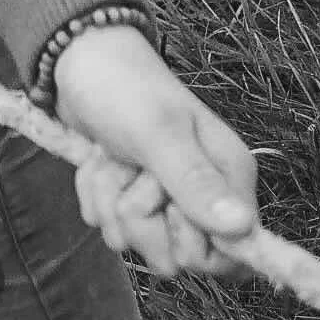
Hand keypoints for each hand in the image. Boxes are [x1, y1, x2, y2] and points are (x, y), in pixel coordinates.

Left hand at [53, 25, 257, 276]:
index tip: (170, 206)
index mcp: (230, 179)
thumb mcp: (157, 132)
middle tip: (134, 167)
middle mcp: (205, 196)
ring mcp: (166, 201)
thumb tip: (242, 228)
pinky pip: (109, 227)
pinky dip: (95, 195)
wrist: (78, 62)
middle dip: (141, 216)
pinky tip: (98, 161)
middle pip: (176, 257)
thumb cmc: (124, 88)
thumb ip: (195, 180)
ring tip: (113, 157)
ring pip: (136, 242)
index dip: (193, 244)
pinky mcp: (131, 200)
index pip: (231, 257)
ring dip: (111, 200)